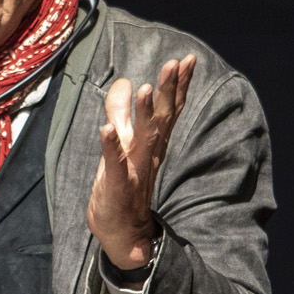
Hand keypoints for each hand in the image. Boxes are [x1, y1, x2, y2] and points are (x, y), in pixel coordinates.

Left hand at [87, 55, 194, 269]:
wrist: (122, 234)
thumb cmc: (122, 186)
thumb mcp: (121, 143)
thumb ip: (123, 112)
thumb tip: (125, 81)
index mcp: (152, 144)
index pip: (168, 110)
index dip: (178, 85)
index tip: (187, 59)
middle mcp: (148, 154)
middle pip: (162, 119)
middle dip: (168, 91)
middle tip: (176, 63)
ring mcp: (135, 171)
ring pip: (142, 139)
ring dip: (143, 114)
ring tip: (145, 88)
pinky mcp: (117, 187)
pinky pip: (114, 166)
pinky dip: (110, 147)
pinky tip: (105, 128)